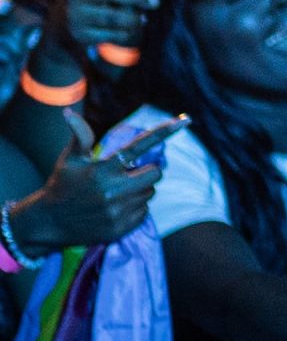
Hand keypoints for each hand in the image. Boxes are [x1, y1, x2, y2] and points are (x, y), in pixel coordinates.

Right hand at [4, 115, 162, 255]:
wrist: (48, 223)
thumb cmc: (62, 185)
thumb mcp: (70, 160)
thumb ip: (79, 136)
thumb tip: (68, 112)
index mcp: (103, 170)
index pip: (140, 145)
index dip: (164, 131)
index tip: (185, 119)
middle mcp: (113, 191)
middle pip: (155, 173)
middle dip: (147, 170)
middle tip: (128, 173)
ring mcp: (118, 212)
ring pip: (150, 192)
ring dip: (141, 189)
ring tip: (117, 191)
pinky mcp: (121, 228)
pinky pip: (144, 212)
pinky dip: (136, 208)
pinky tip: (116, 207)